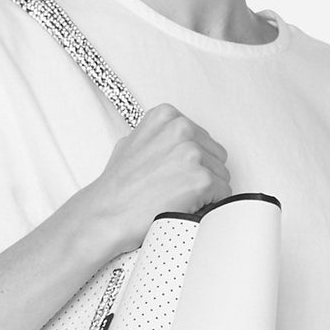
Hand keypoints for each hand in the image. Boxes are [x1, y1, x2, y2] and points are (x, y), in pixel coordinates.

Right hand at [77, 103, 231, 259]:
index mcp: (167, 116)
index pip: (203, 139)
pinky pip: (223, 195)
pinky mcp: (201, 180)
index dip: (193, 162)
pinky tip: (186, 207)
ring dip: (206, 192)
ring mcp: (192, 154)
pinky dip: (209, 205)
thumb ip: (159, 138)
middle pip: (216, 156)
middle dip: (203, 175)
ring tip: (177, 199)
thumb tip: (176, 145)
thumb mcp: (133, 143)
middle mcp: (181, 128)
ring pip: (222, 176)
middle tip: (177, 190)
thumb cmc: (116, 187)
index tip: (177, 174)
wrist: (105, 214)